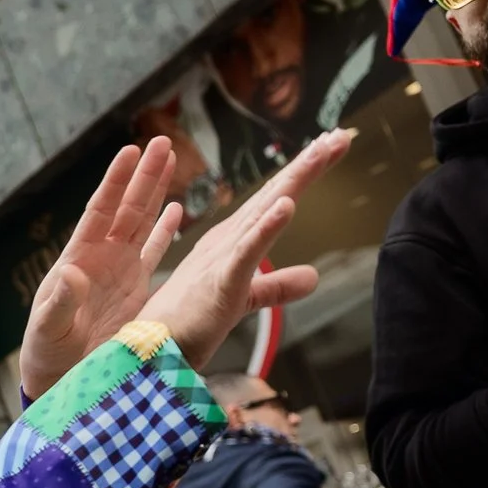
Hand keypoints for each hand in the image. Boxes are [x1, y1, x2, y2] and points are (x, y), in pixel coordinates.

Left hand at [19, 140, 184, 396]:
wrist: (59, 380)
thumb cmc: (46, 355)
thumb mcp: (49, 330)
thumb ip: (59, 303)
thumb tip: (71, 274)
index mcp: (78, 260)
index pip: (99, 212)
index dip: (115, 183)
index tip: (130, 152)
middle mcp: (99, 259)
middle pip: (126, 209)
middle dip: (144, 176)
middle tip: (163, 142)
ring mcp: (118, 272)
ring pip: (141, 224)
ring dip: (157, 193)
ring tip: (173, 161)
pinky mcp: (135, 291)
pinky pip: (153, 254)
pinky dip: (165, 232)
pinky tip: (177, 210)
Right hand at [141, 129, 350, 364]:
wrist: (149, 351)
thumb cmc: (186, 324)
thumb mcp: (242, 299)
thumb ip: (276, 286)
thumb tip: (314, 277)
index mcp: (230, 241)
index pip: (273, 200)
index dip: (302, 173)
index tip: (330, 148)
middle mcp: (226, 240)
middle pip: (274, 195)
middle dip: (307, 165)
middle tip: (338, 137)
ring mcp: (223, 258)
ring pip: (264, 212)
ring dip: (293, 181)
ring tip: (320, 152)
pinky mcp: (221, 282)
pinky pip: (247, 252)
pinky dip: (267, 228)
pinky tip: (286, 205)